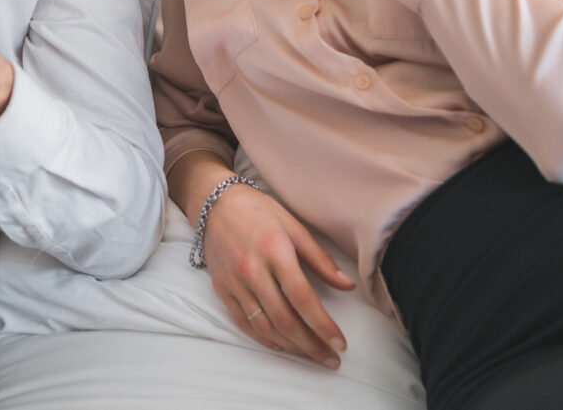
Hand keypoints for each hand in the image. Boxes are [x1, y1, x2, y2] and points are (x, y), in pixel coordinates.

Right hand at [203, 184, 354, 367]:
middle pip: (284, 319)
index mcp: (275, 252)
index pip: (302, 298)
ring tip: (310, 355)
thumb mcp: (294, 227)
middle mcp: (252, 270)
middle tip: (330, 360)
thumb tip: (347, 286)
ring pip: (264, 326)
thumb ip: (320, 259)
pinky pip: (243, 322)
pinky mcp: (222, 288)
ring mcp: (234, 282)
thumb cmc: (259, 211)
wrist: (215, 203)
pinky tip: (281, 345)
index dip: (323, 325)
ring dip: (290, 347)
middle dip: (311, 345)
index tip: (340, 344)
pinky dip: (264, 338)